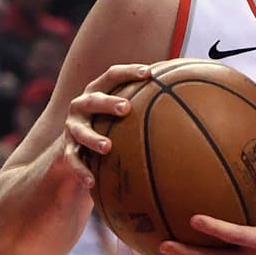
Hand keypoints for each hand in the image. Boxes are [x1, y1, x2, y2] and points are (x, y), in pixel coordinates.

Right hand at [60, 63, 151, 186]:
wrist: (74, 146)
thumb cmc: (109, 123)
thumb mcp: (122, 112)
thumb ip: (147, 102)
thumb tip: (188, 95)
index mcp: (98, 91)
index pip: (112, 76)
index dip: (129, 72)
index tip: (149, 73)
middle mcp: (81, 106)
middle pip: (94, 100)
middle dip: (109, 103)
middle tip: (126, 108)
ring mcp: (73, 128)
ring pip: (81, 131)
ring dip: (93, 138)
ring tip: (107, 147)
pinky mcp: (67, 149)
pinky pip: (73, 161)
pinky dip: (82, 171)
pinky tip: (92, 182)